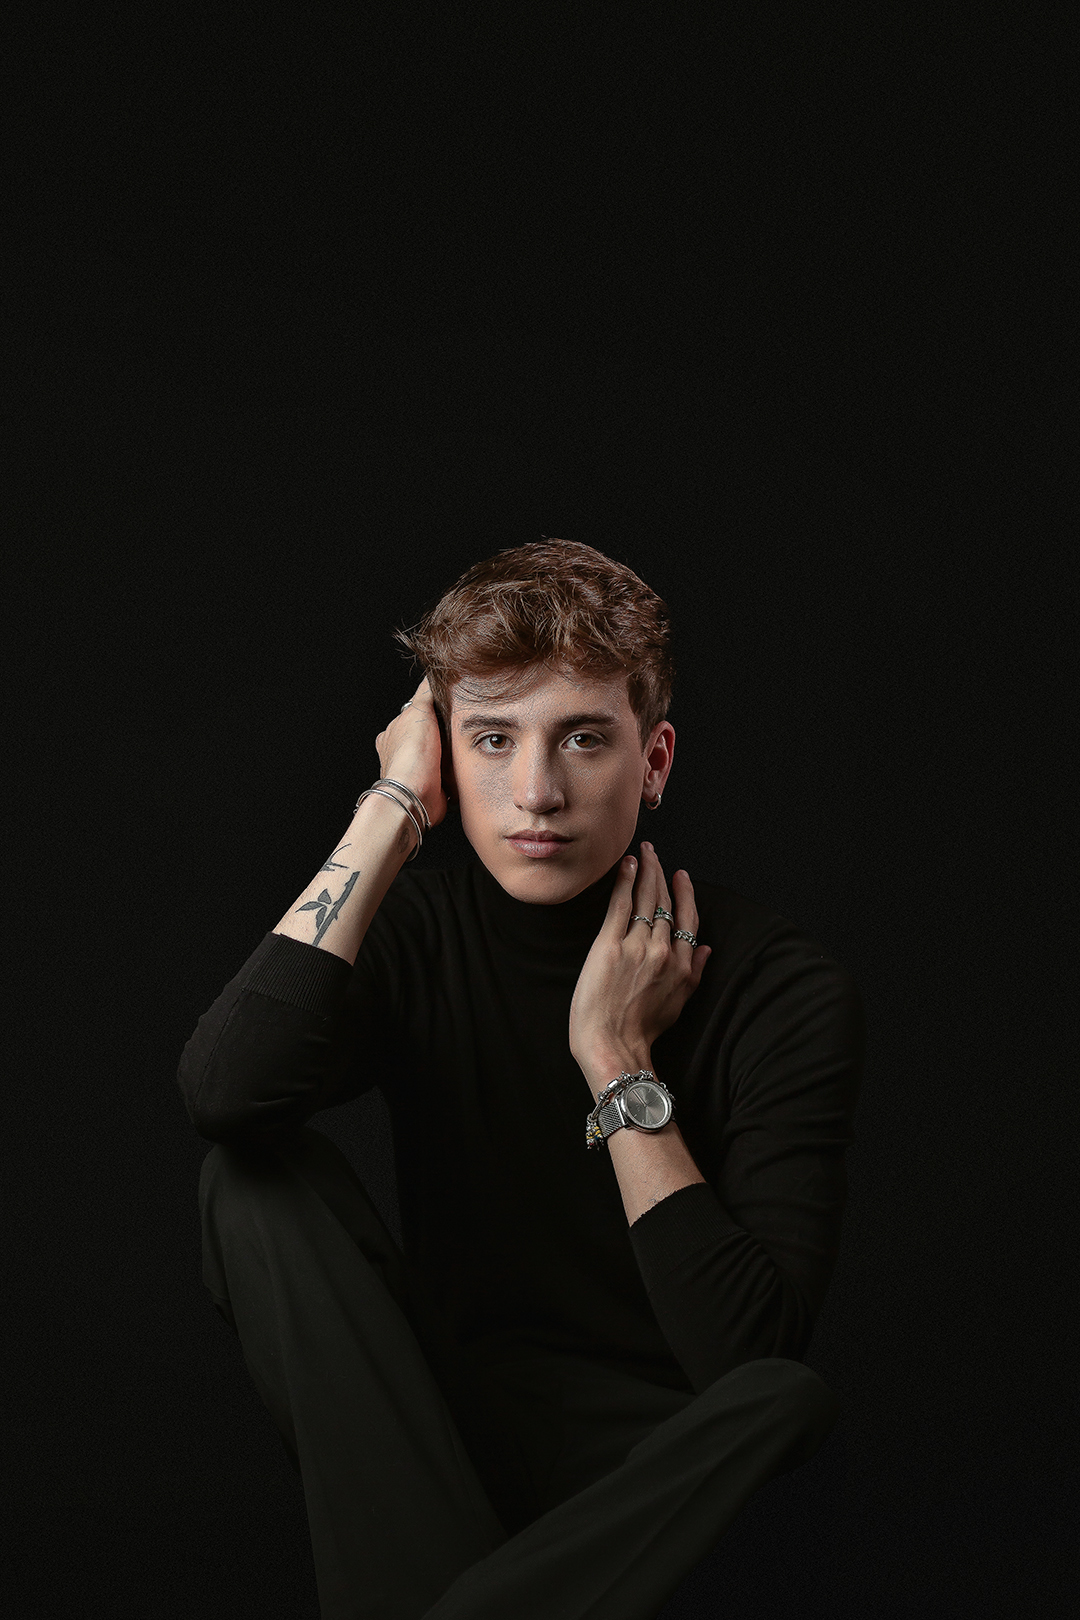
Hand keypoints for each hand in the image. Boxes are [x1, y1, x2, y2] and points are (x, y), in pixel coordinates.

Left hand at [374, 675, 453, 829]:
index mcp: (392, 733)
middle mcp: (400, 752)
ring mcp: (415, 770)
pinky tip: (464, 763)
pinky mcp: (431, 786)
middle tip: (460, 726)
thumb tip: (433, 675)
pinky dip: (455, 769)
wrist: (415, 795)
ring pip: (437, 753)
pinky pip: (446, 773)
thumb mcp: (419, 710)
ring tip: (465, 745)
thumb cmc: (412, 755)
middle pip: (426, 733)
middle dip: (443, 731)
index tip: (447, 705)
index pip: (413, 713)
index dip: (431, 708)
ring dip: (450, 751)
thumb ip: (426, 692)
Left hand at [569, 842, 712, 1071]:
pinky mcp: (609, 946)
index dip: (685, 893)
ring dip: (646, 872)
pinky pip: (620, 905)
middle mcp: (663, 951)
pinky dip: (625, 882)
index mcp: (682, 965)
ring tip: (643, 854)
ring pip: (646, 900)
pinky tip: (626, 865)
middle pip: (665, 903)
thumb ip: (695, 972)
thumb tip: (706, 949)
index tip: (680, 875)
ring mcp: (637, 946)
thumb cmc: (642, 1030)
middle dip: (661, 874)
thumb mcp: (679, 1003)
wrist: (613, 1045)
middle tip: (655, 854)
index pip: (687, 919)